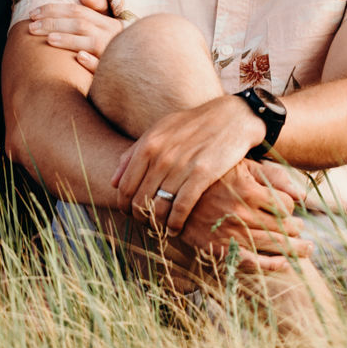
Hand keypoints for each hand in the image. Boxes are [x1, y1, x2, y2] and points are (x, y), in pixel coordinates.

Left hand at [21, 0, 123, 72]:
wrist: (140, 66)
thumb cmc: (117, 45)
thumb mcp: (109, 25)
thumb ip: (98, 8)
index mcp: (107, 21)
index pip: (78, 10)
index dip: (54, 10)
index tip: (33, 14)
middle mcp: (112, 34)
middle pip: (80, 23)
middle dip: (54, 23)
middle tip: (31, 27)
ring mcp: (114, 52)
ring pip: (91, 42)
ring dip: (69, 39)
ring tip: (48, 39)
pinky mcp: (116, 72)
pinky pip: (104, 66)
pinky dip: (93, 62)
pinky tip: (79, 58)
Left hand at [114, 92, 271, 232]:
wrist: (232, 117)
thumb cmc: (193, 125)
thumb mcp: (160, 130)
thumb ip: (134, 153)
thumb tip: (113, 182)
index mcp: (148, 145)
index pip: (124, 187)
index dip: (123, 206)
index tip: (130, 213)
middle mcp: (161, 156)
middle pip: (139, 200)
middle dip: (140, 217)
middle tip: (147, 223)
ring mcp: (181, 166)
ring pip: (158, 207)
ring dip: (157, 223)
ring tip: (161, 228)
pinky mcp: (202, 175)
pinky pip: (181, 208)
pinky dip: (175, 224)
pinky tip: (176, 230)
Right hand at [177, 158, 310, 271]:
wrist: (172, 194)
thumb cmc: (212, 175)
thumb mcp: (241, 165)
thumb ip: (273, 176)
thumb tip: (303, 195)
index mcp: (248, 190)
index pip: (285, 204)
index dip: (290, 207)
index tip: (288, 209)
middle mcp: (242, 213)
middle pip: (284, 226)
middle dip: (297, 229)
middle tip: (301, 230)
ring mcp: (231, 233)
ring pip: (274, 245)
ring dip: (295, 249)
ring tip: (307, 249)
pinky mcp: (220, 249)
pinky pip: (252, 263)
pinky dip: (271, 265)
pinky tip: (285, 264)